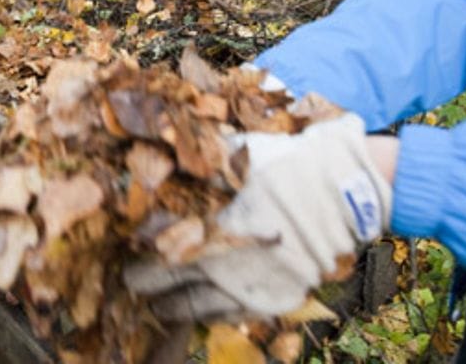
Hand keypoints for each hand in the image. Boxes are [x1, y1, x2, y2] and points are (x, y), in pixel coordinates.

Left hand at [124, 114, 392, 321]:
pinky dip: (207, 316)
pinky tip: (195, 311)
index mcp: (207, 222)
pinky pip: (228, 317)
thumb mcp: (238, 149)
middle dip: (143, 283)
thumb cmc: (288, 162)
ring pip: (194, 307)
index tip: (121, 250)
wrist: (345, 191)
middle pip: (166, 281)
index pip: (154, 246)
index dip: (133, 252)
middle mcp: (221, 259)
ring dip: (169, 306)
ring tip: (155, 304)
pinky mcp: (273, 298)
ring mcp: (247, 283)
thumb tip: (165, 149)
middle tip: (128, 281)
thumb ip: (202, 155)